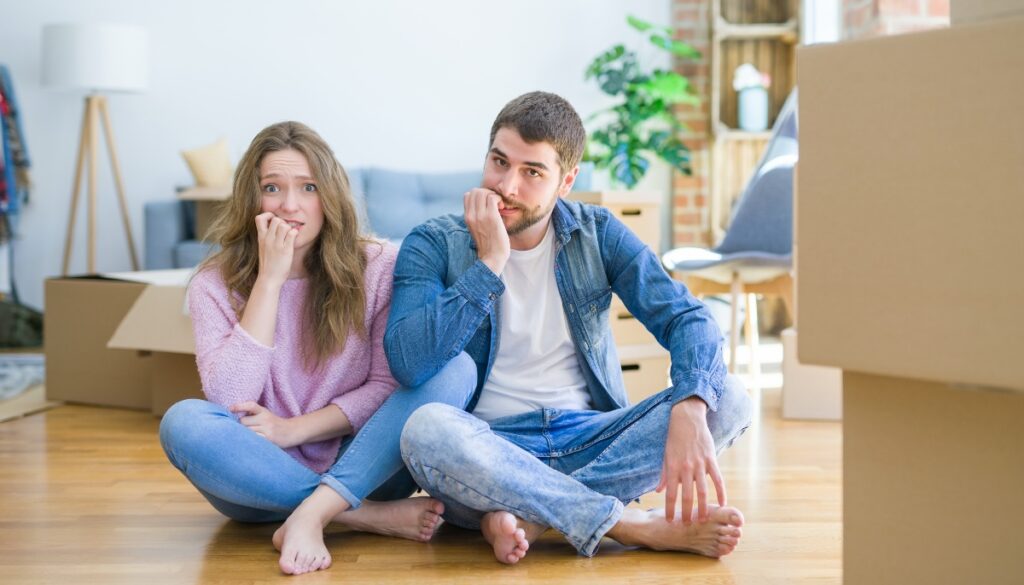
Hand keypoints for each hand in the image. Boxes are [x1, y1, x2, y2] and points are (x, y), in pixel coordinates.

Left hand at [230, 401, 299, 448]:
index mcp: (264, 411)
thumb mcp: (265, 415)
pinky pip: (253, 440)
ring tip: (244, 437)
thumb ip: (252, 415)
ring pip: (247, 432)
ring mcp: (267, 430)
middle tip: (240, 430)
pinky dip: (249, 442)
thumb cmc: (274, 423)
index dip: (239, 406)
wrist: (292, 431)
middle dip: (239, 426)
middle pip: (243, 422)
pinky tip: (249, 443)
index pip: (251, 405)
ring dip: (243, 435)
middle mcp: (266, 419)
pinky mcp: (269, 439)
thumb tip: (232, 419)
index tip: (230, 408)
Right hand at [254, 212, 297, 285]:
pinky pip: (292, 234)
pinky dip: (295, 234)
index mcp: (261, 238)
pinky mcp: (285, 250)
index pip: (259, 218)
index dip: (268, 215)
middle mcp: (268, 239)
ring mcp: (276, 244)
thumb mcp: (263, 248)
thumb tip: (277, 227)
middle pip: (276, 219)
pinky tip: (294, 239)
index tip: (273, 221)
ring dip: (289, 228)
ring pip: (284, 225)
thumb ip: (267, 237)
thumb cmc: (268, 264)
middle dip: (282, 222)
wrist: (269, 279)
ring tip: (289, 236)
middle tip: (285, 231)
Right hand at [464, 188, 509, 274]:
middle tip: (495, 204)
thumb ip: (477, 216)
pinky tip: (502, 208)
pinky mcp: (491, 217)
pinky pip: (493, 197)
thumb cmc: (488, 244)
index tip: (487, 204)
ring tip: (499, 206)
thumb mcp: (476, 228)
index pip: (468, 195)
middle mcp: (471, 215)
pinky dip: (498, 199)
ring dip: (493, 195)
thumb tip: (484, 205)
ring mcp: (480, 215)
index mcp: (467, 217)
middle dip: (487, 193)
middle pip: (475, 191)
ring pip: (483, 192)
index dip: (479, 195)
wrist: (492, 257)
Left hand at [656, 397, 726, 523]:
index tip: (670, 521)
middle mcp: (686, 467)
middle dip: (686, 512)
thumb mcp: (666, 456)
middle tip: (687, 526)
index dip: (670, 508)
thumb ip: (664, 475)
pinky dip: (721, 492)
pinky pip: (718, 479)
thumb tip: (658, 491)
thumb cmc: (674, 438)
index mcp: (672, 467)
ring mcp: (699, 464)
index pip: (670, 493)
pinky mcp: (711, 459)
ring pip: (702, 490)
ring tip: (704, 520)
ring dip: (703, 506)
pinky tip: (723, 503)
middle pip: (686, 495)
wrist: (687, 419)